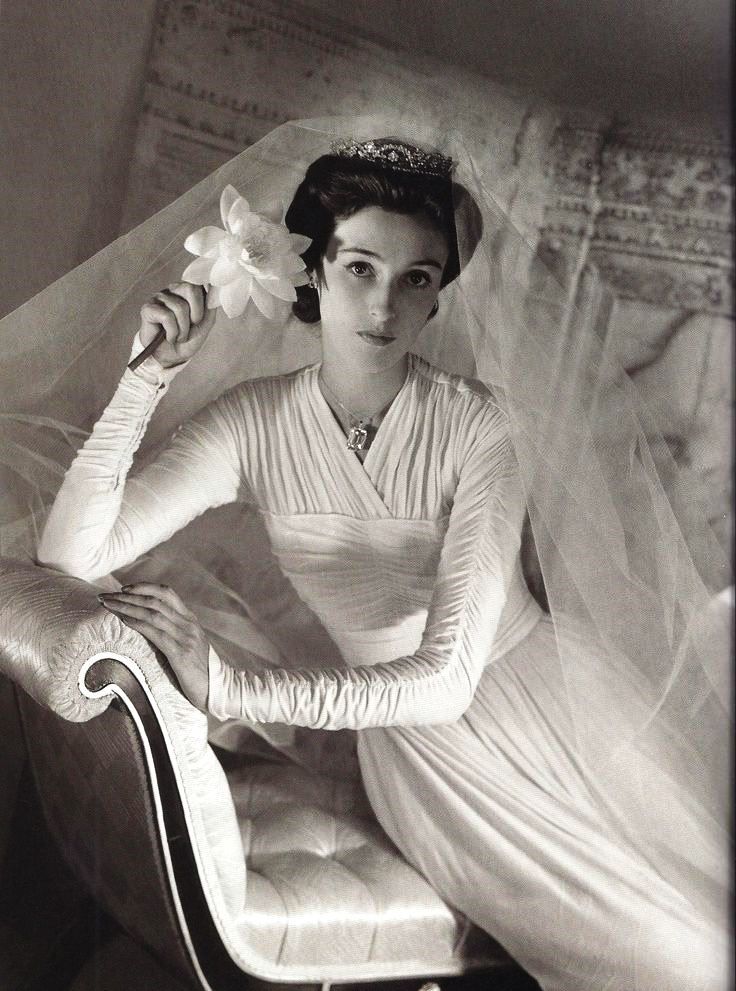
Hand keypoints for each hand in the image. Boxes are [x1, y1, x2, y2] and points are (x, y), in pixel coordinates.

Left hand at [98, 583, 208, 710]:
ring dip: (126, 606)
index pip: (167, 593)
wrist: (219, 689)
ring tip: (107, 604)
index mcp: (190, 620)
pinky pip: (155, 632)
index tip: (123, 589)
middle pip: (155, 600)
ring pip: (152, 613)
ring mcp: (185, 637)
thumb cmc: (200, 672)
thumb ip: (175, 635)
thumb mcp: (189, 647)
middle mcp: (188, 624)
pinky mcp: (181, 652)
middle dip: (127, 595)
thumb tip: (151, 631)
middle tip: (105, 595)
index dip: (144, 587)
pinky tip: (122, 620)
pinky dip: (136, 623)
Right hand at [138, 282, 216, 367]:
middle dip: (195, 315)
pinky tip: (169, 337)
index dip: (203, 306)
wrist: (171, 358)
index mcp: (187, 291)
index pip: (200, 284)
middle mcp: (172, 290)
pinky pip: (167, 316)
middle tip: (190, 328)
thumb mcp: (205, 323)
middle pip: (190, 289)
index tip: (198, 321)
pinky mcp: (148, 308)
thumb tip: (213, 287)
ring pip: (179, 307)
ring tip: (179, 336)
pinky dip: (172, 332)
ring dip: (183, 329)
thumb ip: (210, 306)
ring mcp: (159, 297)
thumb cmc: (187, 340)